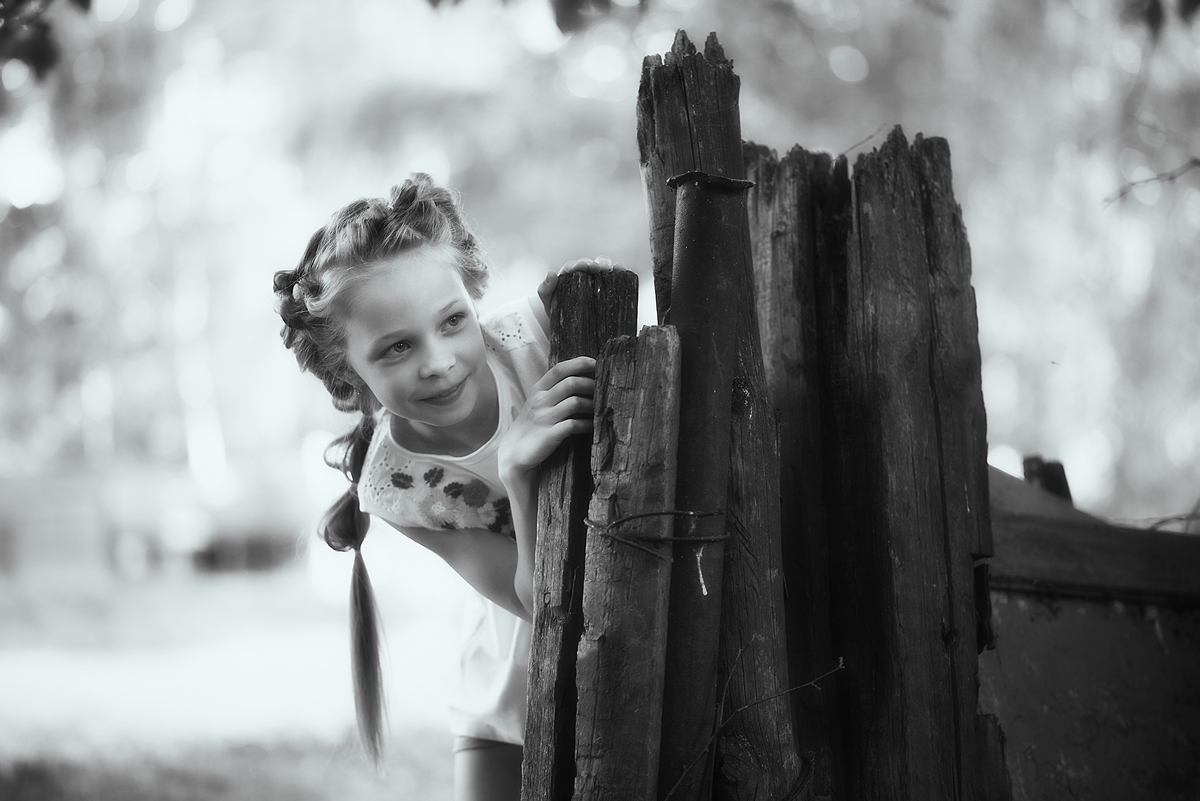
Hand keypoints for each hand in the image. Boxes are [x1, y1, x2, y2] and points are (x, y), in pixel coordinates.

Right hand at [498, 355, 595, 480]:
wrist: (515, 451)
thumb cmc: (533, 424)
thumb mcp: (539, 402)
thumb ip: (555, 389)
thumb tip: (583, 377)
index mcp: (538, 390)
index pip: (560, 369)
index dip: (579, 363)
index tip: (596, 364)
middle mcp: (540, 401)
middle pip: (571, 384)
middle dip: (591, 384)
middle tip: (602, 390)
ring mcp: (544, 418)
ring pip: (575, 403)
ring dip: (592, 405)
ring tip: (599, 409)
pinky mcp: (550, 435)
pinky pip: (574, 425)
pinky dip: (587, 424)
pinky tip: (592, 426)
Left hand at [539, 256, 623, 317]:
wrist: (567, 328)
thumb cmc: (556, 311)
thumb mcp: (547, 300)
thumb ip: (545, 288)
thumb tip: (550, 273)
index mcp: (570, 274)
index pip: (575, 266)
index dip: (580, 264)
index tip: (583, 266)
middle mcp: (585, 274)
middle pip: (593, 264)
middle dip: (598, 263)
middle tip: (601, 268)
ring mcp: (597, 281)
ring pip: (606, 268)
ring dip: (612, 266)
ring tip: (616, 269)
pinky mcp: (608, 289)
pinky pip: (616, 279)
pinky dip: (621, 273)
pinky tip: (625, 272)